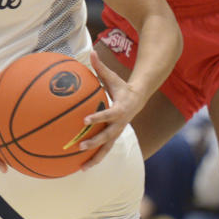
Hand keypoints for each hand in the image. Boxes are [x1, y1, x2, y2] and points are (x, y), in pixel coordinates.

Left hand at [77, 52, 146, 169]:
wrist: (138, 100)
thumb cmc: (121, 87)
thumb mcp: (112, 77)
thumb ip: (100, 67)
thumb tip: (91, 52)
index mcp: (119, 109)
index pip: (108, 114)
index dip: (97, 117)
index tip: (84, 120)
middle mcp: (119, 124)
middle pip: (107, 136)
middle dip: (94, 142)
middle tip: (79, 146)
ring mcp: (117, 133)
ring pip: (107, 149)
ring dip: (95, 158)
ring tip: (81, 167)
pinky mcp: (114, 138)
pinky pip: (105, 151)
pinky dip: (95, 159)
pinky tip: (81, 167)